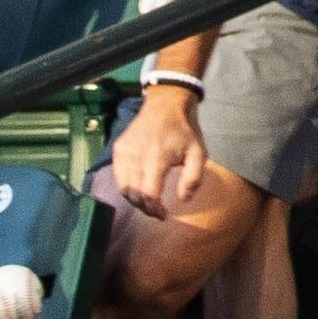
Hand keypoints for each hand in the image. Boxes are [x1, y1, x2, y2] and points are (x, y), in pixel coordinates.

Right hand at [111, 87, 206, 217]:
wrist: (166, 103)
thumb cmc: (184, 130)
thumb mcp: (199, 153)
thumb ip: (193, 178)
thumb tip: (183, 199)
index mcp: (157, 158)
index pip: (148, 195)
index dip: (154, 210)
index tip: (163, 215)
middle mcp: (136, 156)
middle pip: (134, 195)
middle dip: (145, 208)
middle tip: (156, 210)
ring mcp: (124, 152)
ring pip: (124, 188)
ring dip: (135, 199)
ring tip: (147, 200)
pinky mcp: (118, 149)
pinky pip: (118, 177)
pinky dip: (127, 186)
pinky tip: (138, 186)